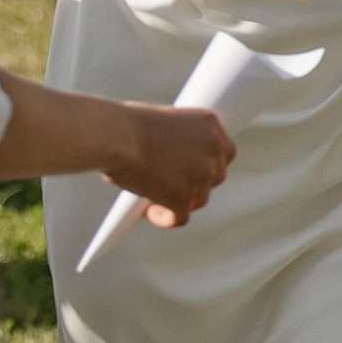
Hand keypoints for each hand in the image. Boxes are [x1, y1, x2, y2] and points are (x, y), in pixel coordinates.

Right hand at [105, 104, 233, 228]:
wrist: (115, 135)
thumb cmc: (127, 125)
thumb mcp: (164, 124)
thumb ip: (180, 142)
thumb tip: (177, 167)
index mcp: (209, 123)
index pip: (226, 151)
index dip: (211, 165)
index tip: (196, 171)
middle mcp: (212, 148)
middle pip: (216, 177)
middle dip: (197, 185)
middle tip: (172, 186)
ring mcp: (200, 174)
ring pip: (199, 200)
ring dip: (181, 202)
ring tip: (154, 198)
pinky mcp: (182, 197)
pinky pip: (180, 218)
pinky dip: (166, 218)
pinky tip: (149, 212)